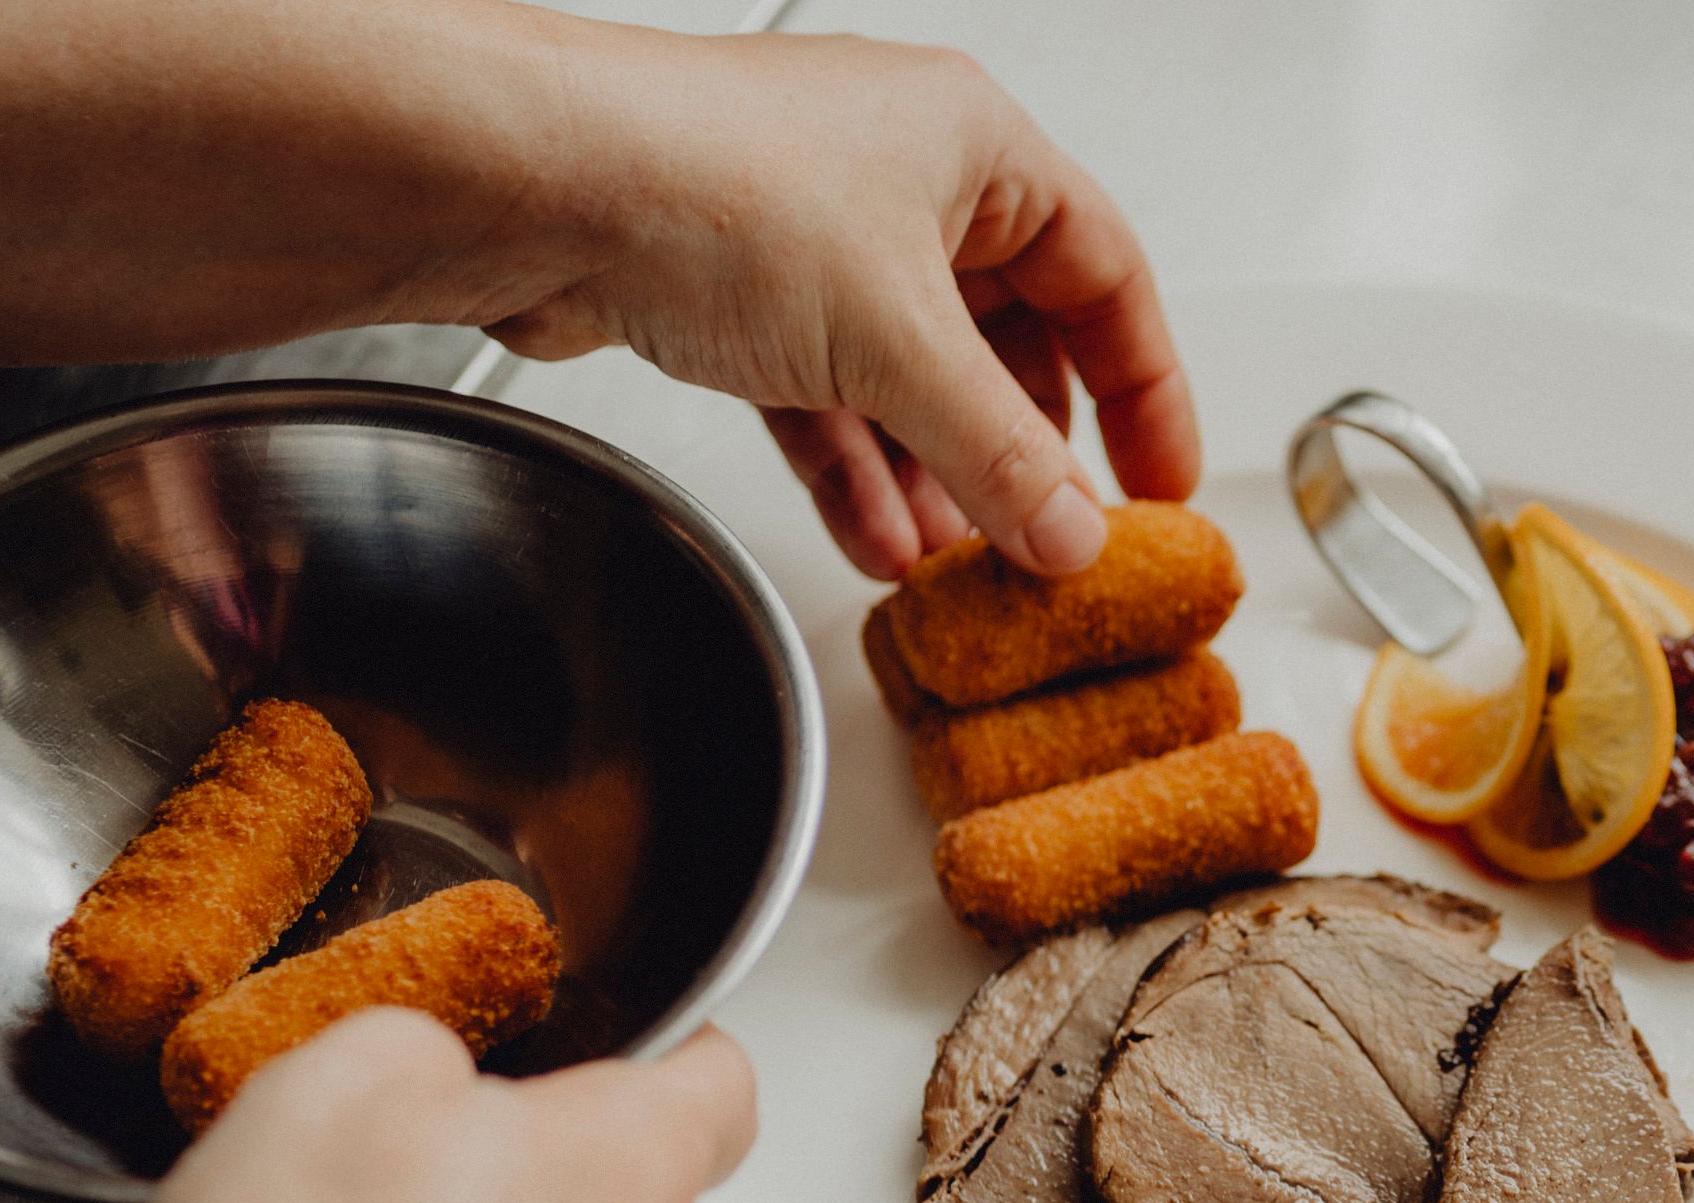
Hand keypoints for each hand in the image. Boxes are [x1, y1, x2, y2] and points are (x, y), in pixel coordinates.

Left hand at [485, 31, 1198, 579]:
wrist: (530, 185)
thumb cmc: (706, 182)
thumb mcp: (901, 341)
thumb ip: (1002, 454)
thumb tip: (1072, 532)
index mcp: (975, 145)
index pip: (1107, 274)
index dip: (1146, 387)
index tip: (1162, 481)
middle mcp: (900, 179)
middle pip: (1008, 338)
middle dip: (1026, 453)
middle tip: (1057, 538)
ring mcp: (815, 239)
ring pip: (913, 380)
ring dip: (940, 479)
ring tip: (966, 565)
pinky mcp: (734, 294)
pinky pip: (829, 399)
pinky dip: (858, 472)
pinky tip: (879, 539)